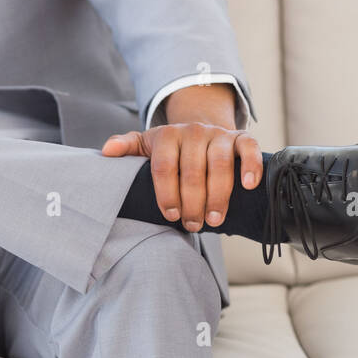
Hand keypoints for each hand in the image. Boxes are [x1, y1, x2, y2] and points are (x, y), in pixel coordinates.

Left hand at [102, 121, 263, 231]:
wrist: (200, 131)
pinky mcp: (240, 137)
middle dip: (192, 203)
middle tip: (192, 225)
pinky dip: (250, 166)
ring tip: (214, 220)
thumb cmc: (170, 149)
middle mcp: (193, 132)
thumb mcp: (146, 147)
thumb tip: (106, 152)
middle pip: (192, 171)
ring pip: (220, 164)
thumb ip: (127, 148)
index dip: (167, 194)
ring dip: (218, 195)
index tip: (171, 215)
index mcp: (167, 136)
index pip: (164, 167)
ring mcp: (218, 134)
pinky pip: (248, 148)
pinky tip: (248, 186)